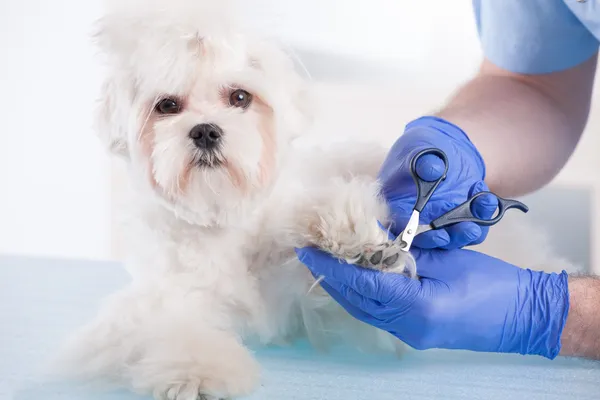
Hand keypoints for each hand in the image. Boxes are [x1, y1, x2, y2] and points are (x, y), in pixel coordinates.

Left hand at [295, 246, 569, 358]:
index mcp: (417, 306)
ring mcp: (411, 335)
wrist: (524, 316)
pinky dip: (363, 295)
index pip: (362, 284)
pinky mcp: (416, 334)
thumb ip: (406, 252)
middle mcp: (408, 327)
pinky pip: (379, 314)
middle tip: (311, 253)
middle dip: (331, 277)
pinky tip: (357, 277)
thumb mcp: (446, 259)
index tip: (308, 251)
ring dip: (344, 287)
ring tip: (327, 263)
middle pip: (356, 301)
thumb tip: (373, 239)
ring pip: (364, 310)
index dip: (332, 267)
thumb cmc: (492, 283)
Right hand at [379, 116, 497, 248]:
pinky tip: (487, 198)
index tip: (438, 235)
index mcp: (398, 206)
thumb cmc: (421, 148)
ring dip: (471, 229)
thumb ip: (422, 160)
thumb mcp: (418, 148)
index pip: (404, 227)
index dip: (421, 235)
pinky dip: (483, 216)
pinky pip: (472, 225)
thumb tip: (432, 171)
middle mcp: (418, 220)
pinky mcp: (461, 217)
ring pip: (454, 236)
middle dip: (452, 237)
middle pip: (431, 240)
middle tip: (469, 229)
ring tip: (484, 205)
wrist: (443, 147)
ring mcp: (441, 220)